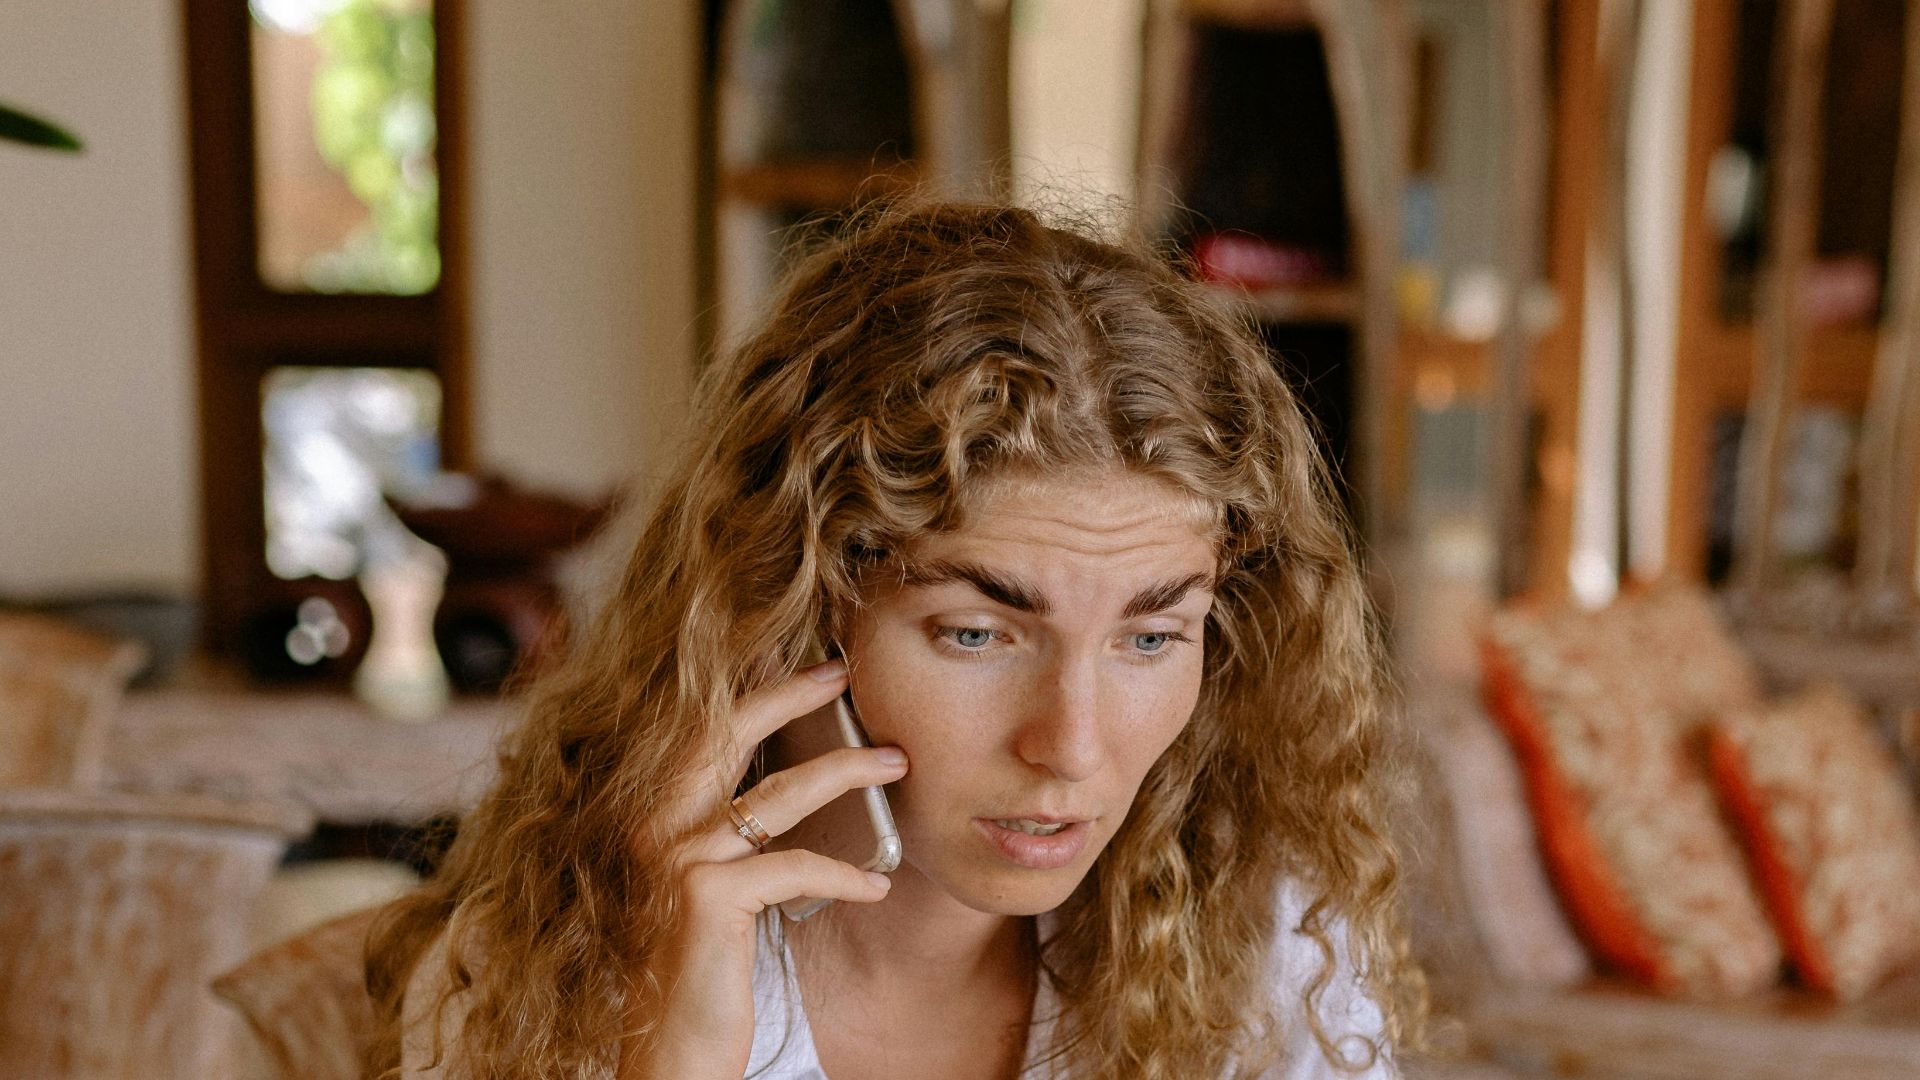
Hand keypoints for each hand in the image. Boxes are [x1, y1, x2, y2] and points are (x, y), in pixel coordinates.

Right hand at [620, 659, 907, 1079]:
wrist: (670, 1049)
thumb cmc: (701, 967)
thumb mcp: (718, 885)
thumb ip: (739, 832)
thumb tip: (804, 777)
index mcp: (654, 814)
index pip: (705, 731)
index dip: (757, 691)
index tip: (808, 666)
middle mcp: (654, 825)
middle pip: (730, 734)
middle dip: (792, 695)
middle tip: (846, 674)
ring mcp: (677, 856)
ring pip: (779, 794)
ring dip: (847, 772)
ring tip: (896, 763)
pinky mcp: (705, 895)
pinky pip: (797, 866)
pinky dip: (845, 873)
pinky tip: (877, 885)